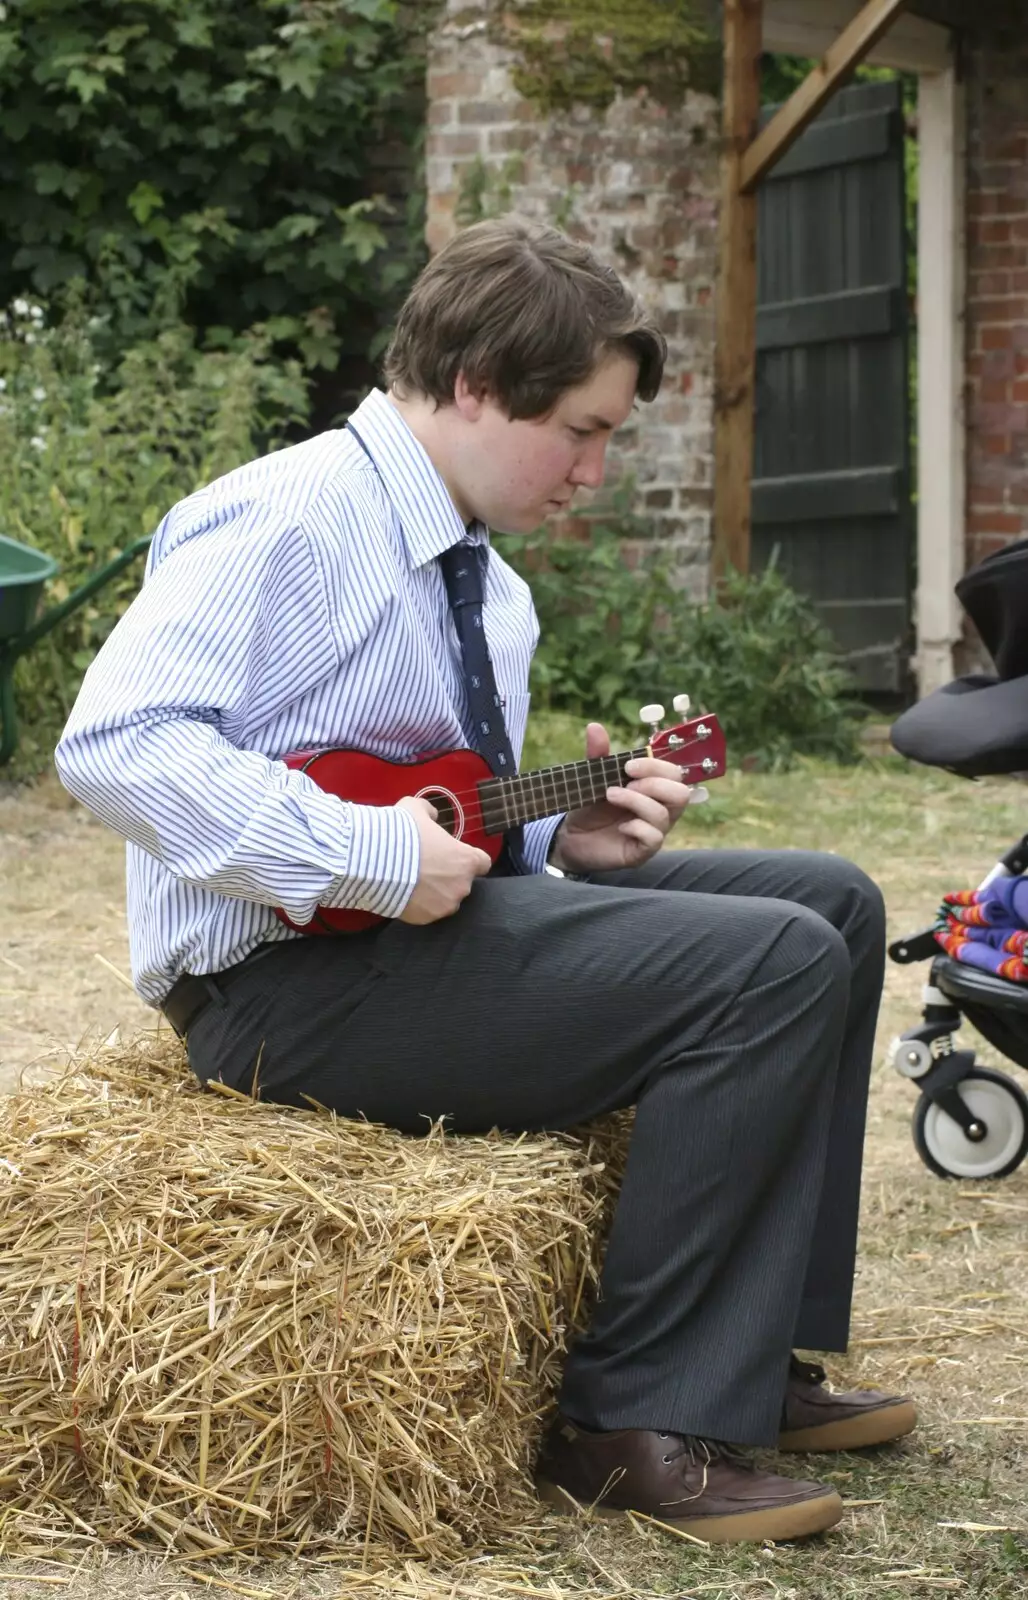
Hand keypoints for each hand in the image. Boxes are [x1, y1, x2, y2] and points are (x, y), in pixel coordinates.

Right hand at [397, 795, 491, 922]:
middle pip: (461, 882)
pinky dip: (418, 905)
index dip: (469, 859)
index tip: (454, 856)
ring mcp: (444, 905)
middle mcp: (462, 886)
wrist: (376, 862)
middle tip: (426, 867)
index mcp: (466, 860)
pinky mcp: (426, 919)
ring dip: (435, 893)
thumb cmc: (403, 833)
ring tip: (413, 882)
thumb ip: (429, 811)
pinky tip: (404, 893)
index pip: (482, 863)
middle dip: (448, 876)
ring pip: (445, 900)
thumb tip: (432, 815)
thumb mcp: (415, 809)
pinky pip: (426, 912)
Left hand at [548, 721, 694, 874]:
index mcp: (655, 789)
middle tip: (627, 783)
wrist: (571, 836)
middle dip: (653, 784)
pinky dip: (636, 827)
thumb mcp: (593, 777)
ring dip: (636, 801)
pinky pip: (654, 838)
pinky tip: (620, 826)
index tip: (628, 766)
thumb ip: (597, 754)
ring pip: (664, 814)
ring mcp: (654, 831)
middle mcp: (661, 810)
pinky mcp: (643, 851)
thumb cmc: (590, 806)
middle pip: (681, 794)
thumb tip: (595, 727)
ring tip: (611, 796)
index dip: (656, 766)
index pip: (674, 774)